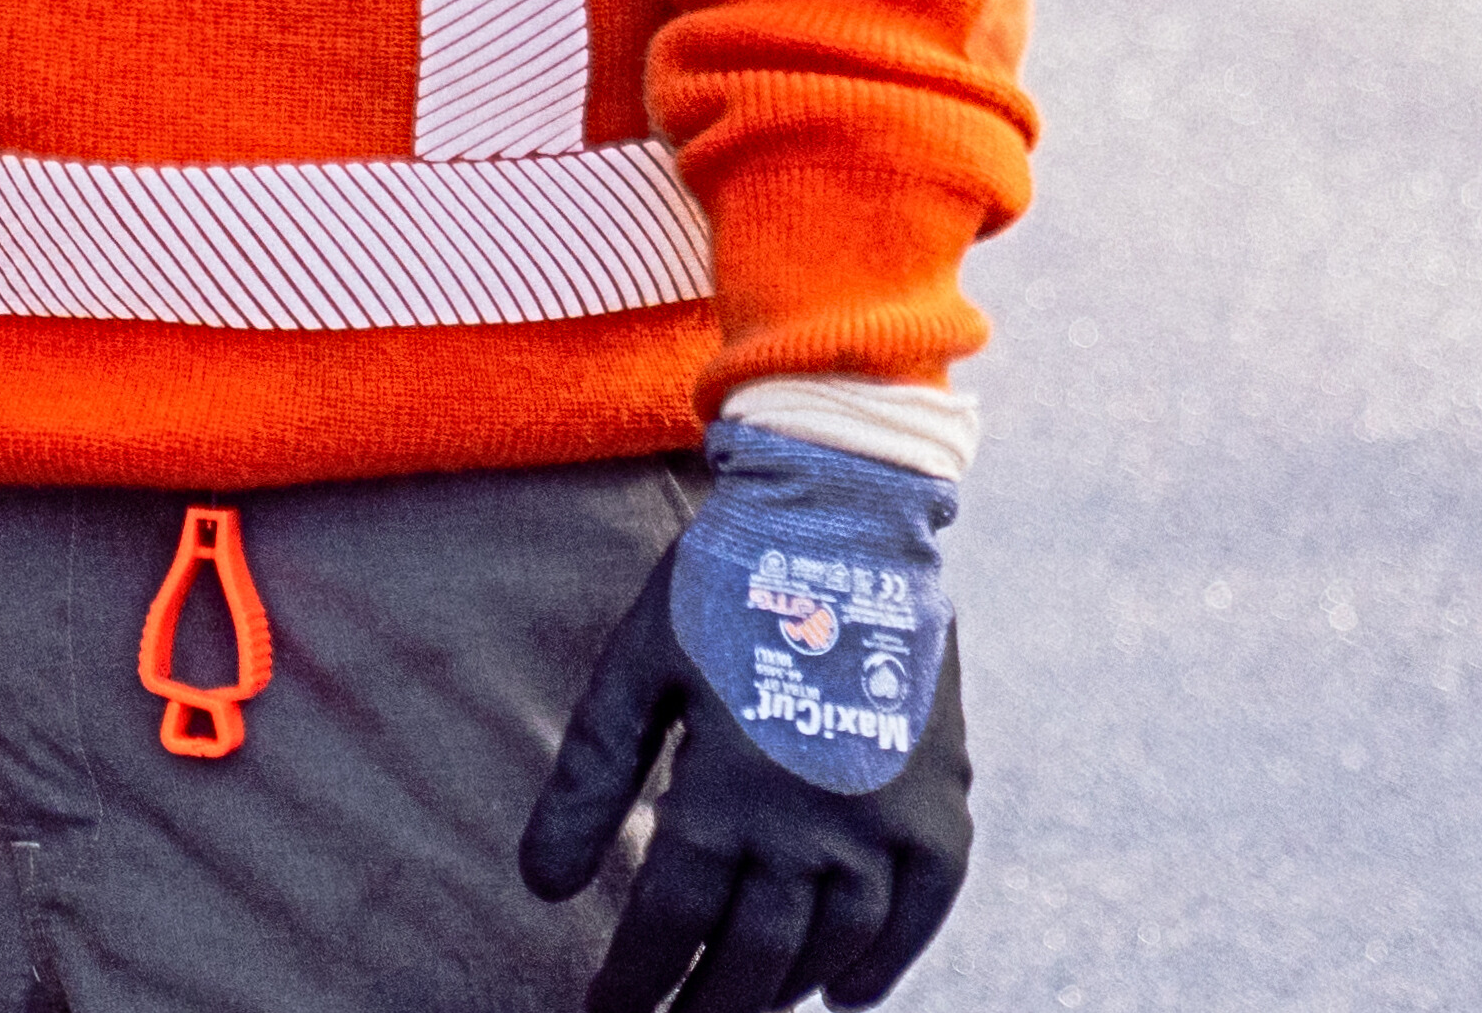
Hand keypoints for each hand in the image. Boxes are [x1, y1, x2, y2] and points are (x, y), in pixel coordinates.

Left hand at [516, 433, 971, 1012]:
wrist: (841, 518)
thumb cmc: (720, 587)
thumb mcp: (634, 671)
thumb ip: (588, 780)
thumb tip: (541, 887)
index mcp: (726, 791)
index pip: (670, 924)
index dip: (634, 982)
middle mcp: (812, 823)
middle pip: (751, 957)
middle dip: (703, 1006)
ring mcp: (886, 821)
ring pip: (832, 946)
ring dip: (783, 991)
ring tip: (740, 1008)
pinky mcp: (940, 805)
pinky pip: (920, 913)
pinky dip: (886, 963)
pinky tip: (845, 994)